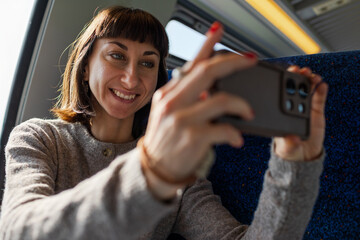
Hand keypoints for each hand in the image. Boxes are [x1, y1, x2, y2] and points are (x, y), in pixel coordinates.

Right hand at [141, 22, 256, 197]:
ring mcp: (181, 119)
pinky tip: (236, 139)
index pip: (190, 63)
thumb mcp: (168, 113)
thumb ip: (186, 97)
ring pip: (221, 99)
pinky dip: (235, 133)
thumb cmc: (164, 140)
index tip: (219, 30)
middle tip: (250, 61)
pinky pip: (224, 128)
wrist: (154, 168)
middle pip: (208, 72)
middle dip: (234, 62)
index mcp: (168, 94)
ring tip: (248, 112)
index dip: (206, 44)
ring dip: (241, 105)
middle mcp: (173, 102)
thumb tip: (210, 87)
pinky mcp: (192, 137)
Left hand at [274, 66, 327, 160]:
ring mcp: (304, 107)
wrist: (304, 154)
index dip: (283, 82)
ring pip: (307, 90)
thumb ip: (289, 143)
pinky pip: (319, 98)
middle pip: (294, 87)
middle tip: (300, 70)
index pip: (281, 94)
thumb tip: (292, 139)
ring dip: (309, 80)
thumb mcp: (286, 147)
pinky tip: (322, 85)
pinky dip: (321, 90)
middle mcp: (292, 106)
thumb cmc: (289, 149)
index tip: (286, 75)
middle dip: (297, 76)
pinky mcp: (316, 111)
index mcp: (281, 112)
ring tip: (313, 76)